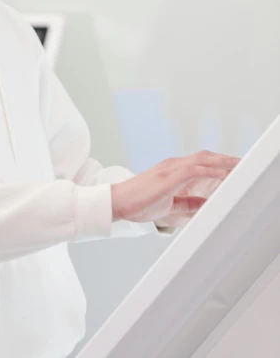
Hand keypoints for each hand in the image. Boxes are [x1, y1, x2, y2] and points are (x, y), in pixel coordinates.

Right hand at [111, 151, 240, 227]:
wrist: (118, 202)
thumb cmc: (140, 203)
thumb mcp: (170, 204)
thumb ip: (188, 202)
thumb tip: (207, 204)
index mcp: (173, 170)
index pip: (201, 162)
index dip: (219, 163)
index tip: (234, 167)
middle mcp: (173, 165)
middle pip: (205, 157)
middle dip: (226, 159)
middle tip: (242, 163)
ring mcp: (170, 168)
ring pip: (202, 160)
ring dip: (222, 162)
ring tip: (239, 166)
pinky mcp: (168, 176)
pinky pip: (194, 170)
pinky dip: (210, 171)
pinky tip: (222, 175)